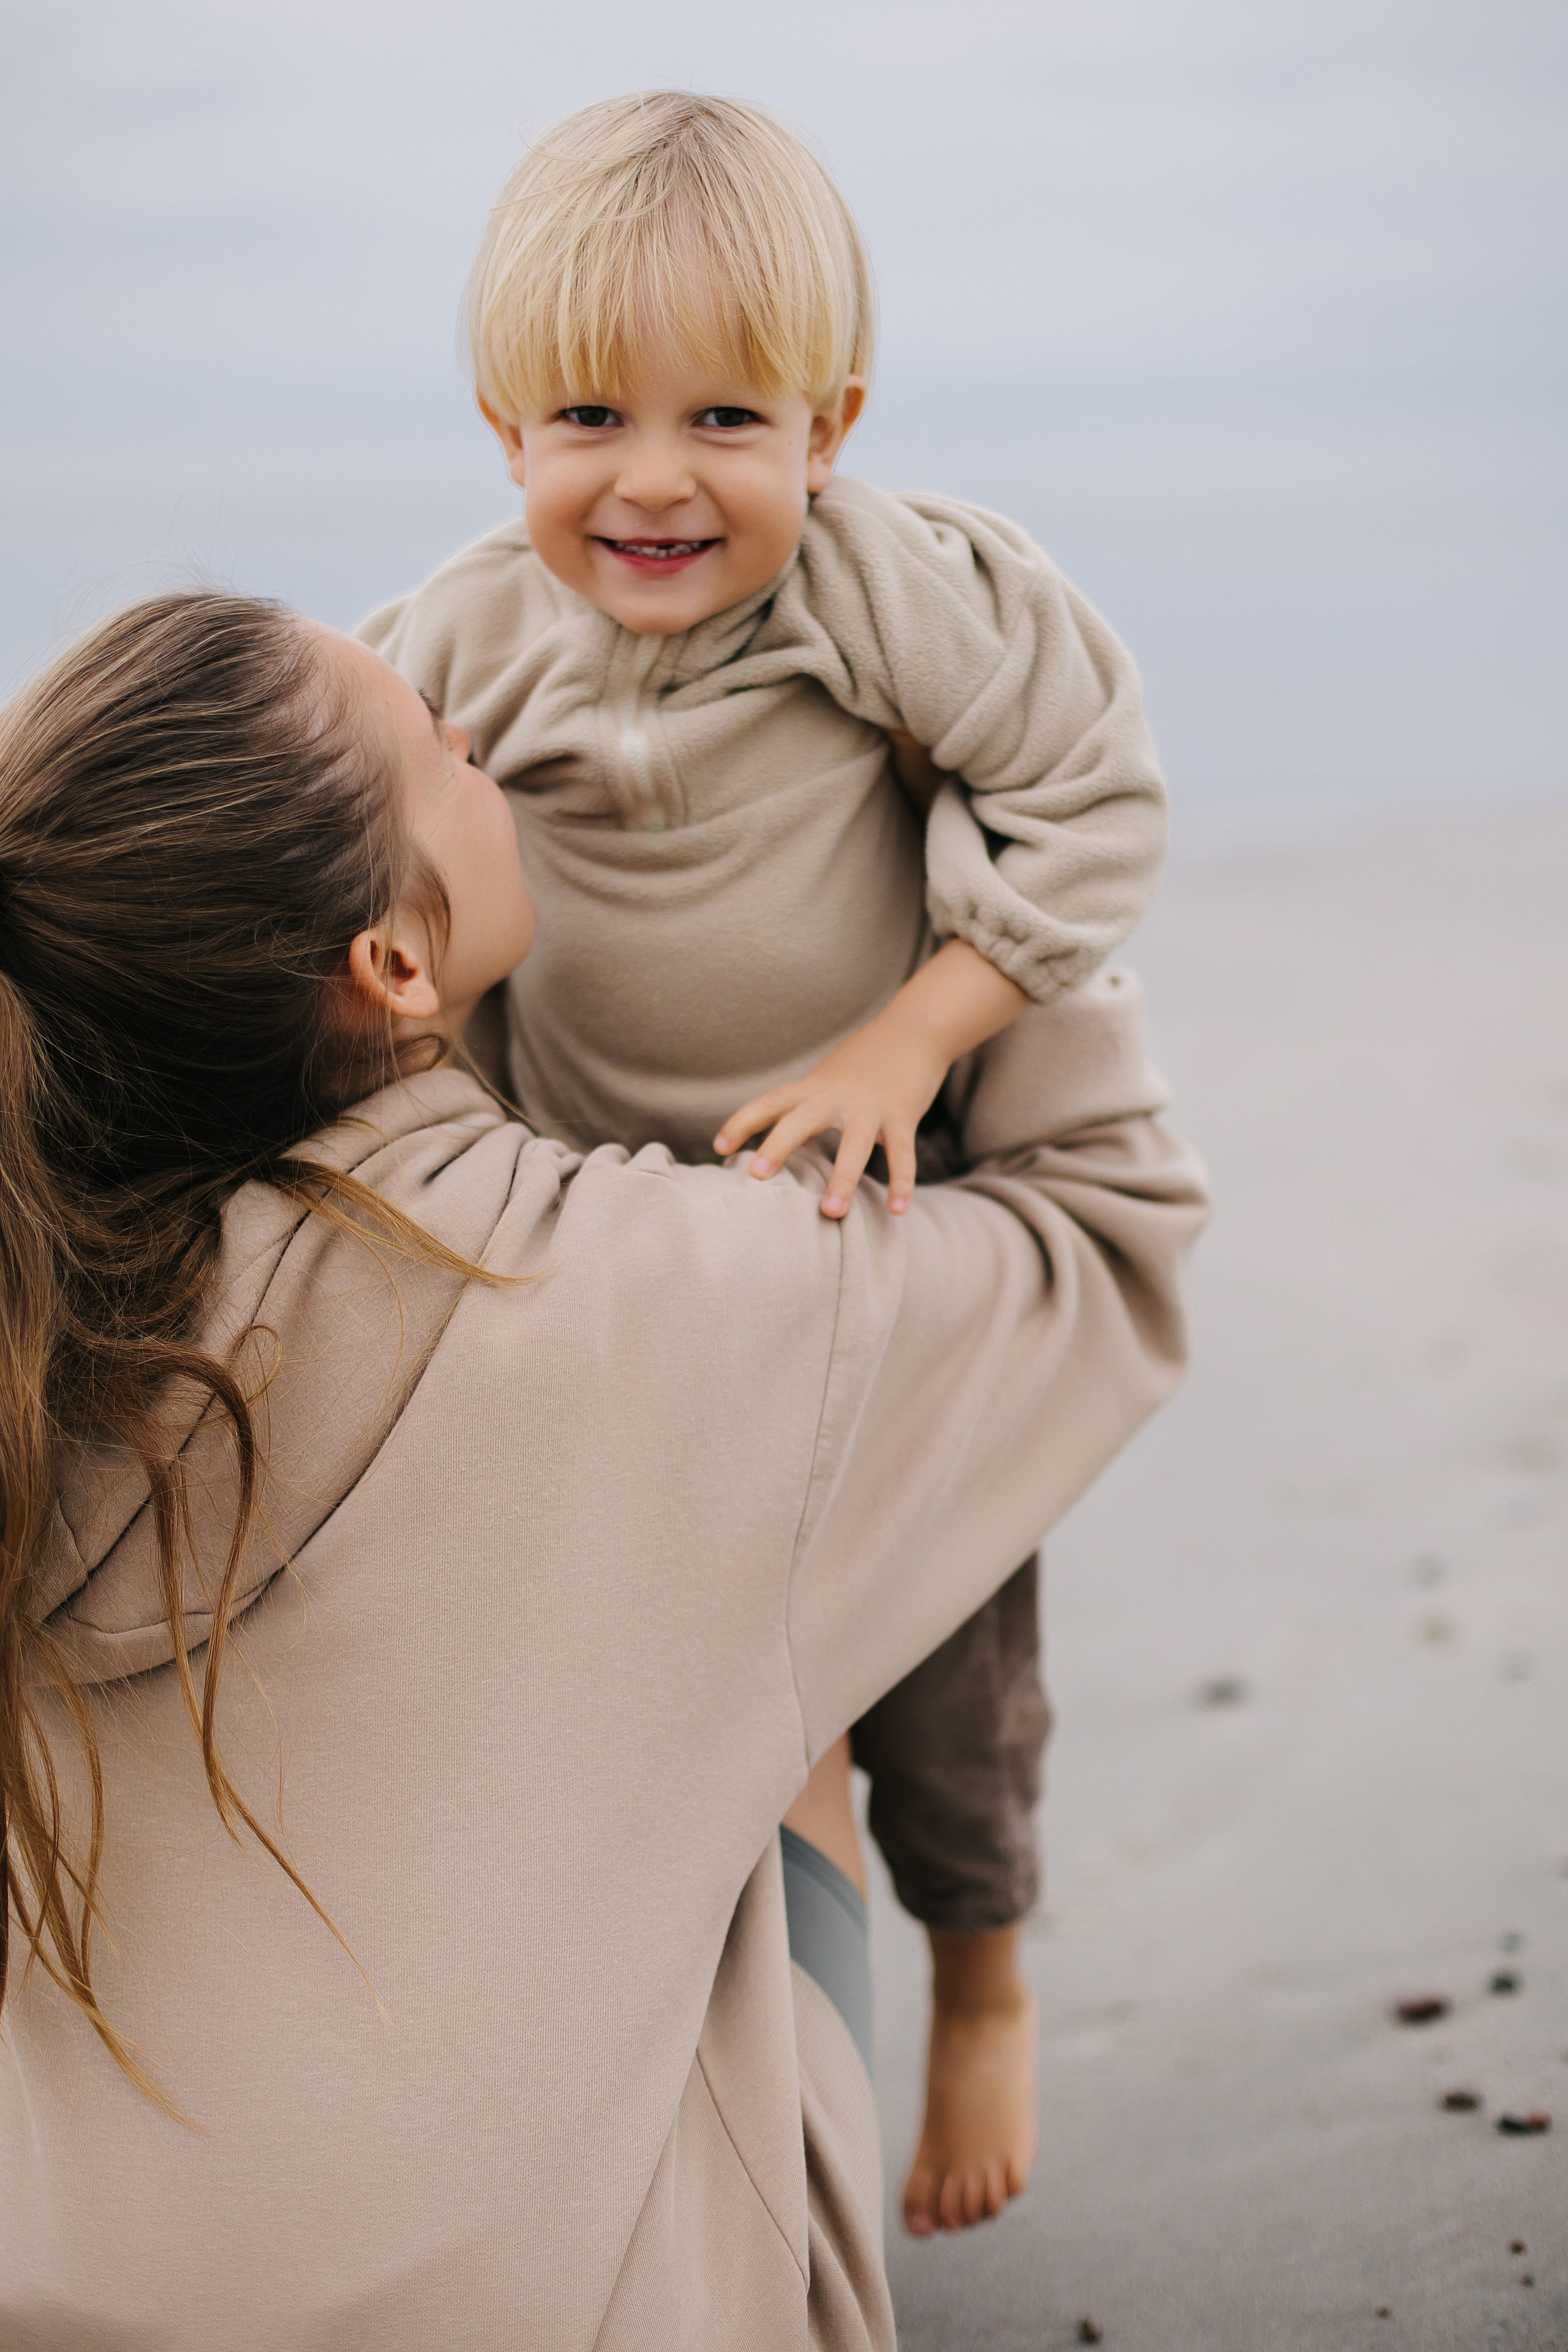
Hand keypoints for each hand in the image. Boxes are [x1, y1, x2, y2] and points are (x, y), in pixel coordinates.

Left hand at [715, 941, 1030, 1218]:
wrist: (914, 1030)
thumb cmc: (865, 1062)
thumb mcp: (828, 1080)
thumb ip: (805, 1110)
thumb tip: (785, 1146)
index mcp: (815, 1087)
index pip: (771, 1102)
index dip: (743, 1122)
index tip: (719, 1148)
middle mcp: (838, 1095)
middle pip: (803, 1118)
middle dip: (778, 1145)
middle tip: (756, 1177)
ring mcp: (872, 1106)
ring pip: (855, 1143)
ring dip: (843, 1178)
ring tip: (831, 1213)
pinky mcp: (903, 1115)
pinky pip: (902, 1154)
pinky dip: (901, 1183)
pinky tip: (897, 1211)